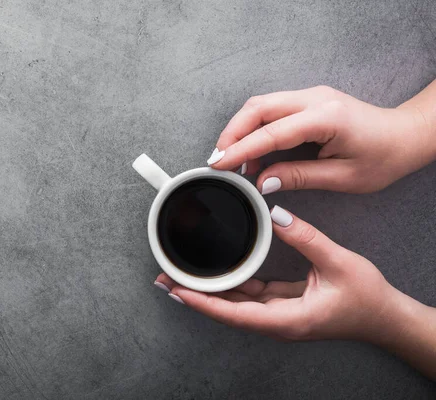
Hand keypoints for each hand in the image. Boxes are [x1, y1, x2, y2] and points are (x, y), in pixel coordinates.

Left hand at [155, 206, 397, 341]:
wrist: (385, 318)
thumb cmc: (367, 299)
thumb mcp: (338, 262)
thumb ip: (306, 238)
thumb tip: (276, 215)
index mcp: (288, 320)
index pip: (236, 314)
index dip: (204, 302)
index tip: (178, 290)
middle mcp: (277, 322)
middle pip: (226, 311)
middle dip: (195, 295)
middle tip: (165, 278)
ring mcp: (278, 315)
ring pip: (235, 304)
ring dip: (208, 291)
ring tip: (180, 276)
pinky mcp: (281, 306)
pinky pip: (248, 296)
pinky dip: (229, 285)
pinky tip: (215, 273)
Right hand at [207, 85, 435, 193]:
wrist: (404, 135)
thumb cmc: (383, 157)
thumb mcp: (343, 177)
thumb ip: (299, 176)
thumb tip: (263, 181)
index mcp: (326, 117)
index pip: (271, 132)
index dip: (241, 150)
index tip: (219, 164)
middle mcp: (315, 99)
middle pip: (258, 108)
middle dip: (232, 133)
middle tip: (217, 161)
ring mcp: (311, 96)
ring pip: (261, 105)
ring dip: (241, 130)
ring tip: (232, 160)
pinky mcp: (308, 101)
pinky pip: (271, 109)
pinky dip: (254, 128)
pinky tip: (251, 151)